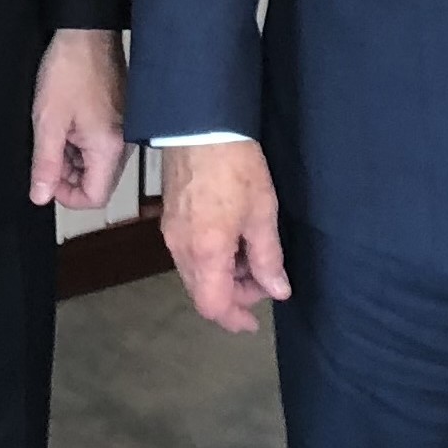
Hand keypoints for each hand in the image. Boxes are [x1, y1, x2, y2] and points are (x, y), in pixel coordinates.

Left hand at [26, 27, 126, 210]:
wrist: (87, 32)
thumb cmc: (70, 69)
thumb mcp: (47, 121)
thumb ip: (45, 164)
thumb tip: (41, 196)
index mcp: (109, 147)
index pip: (95, 197)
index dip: (67, 197)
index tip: (47, 180)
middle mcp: (124, 143)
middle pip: (98, 181)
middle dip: (69, 175)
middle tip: (46, 153)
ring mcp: (124, 130)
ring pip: (98, 164)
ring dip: (74, 158)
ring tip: (55, 132)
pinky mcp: (121, 118)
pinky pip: (102, 145)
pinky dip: (82, 142)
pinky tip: (67, 122)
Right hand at [160, 139, 291, 334]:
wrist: (200, 125)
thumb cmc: (235, 166)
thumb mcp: (262, 213)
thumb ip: (268, 258)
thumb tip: (277, 290)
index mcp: (206, 252)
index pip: (213, 306)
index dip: (234, 319)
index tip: (254, 322)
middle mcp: (181, 248)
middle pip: (202, 292)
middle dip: (234, 295)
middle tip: (265, 280)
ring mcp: (171, 233)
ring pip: (195, 273)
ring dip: (223, 276)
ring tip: (252, 256)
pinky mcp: (170, 218)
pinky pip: (188, 254)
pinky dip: (211, 259)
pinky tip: (233, 241)